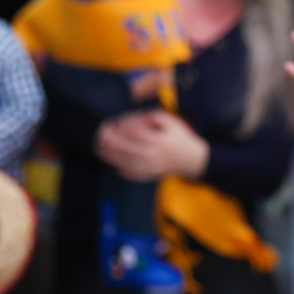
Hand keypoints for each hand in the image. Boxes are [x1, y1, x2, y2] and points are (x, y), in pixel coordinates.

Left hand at [95, 110, 209, 181]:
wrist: (194, 160)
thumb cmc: (181, 138)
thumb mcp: (171, 122)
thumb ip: (152, 117)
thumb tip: (132, 118)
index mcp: (160, 140)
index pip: (137, 133)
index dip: (123, 127)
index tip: (113, 123)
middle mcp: (154, 155)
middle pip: (128, 148)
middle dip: (112, 142)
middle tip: (99, 135)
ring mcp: (151, 167)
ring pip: (127, 162)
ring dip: (111, 156)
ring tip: (99, 149)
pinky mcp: (150, 175)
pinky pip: (133, 174)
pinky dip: (121, 170)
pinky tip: (112, 164)